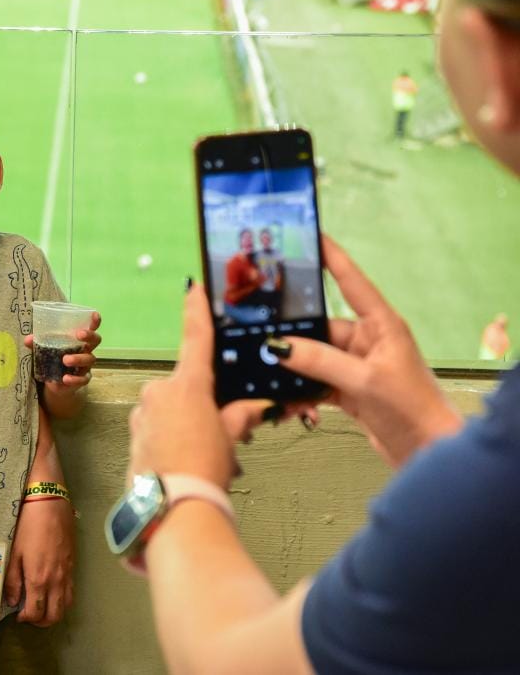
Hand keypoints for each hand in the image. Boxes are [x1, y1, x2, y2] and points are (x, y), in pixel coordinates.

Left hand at [4, 497, 74, 626]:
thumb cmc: (28, 525)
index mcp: (38, 579)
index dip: (26, 619)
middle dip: (41, 621)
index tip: (18, 615)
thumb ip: (12, 580)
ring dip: (54, 612)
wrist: (50, 503)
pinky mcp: (73, 564)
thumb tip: (12, 601)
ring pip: (66, 606)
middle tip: (30, 615)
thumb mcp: (14, 552)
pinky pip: (71, 591)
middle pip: (55, 615)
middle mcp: (56, 581)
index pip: (36, 612)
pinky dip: (63, 599)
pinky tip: (52, 590)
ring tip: (41, 605)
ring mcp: (67, 573)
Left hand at [25, 312, 101, 389]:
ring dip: (78, 358)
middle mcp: (86, 350)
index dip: (94, 321)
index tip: (94, 315)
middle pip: (95, 340)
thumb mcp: (45, 350)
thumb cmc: (55, 359)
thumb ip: (37, 344)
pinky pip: (83, 379)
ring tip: (65, 360)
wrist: (56, 384)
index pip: (91, 328)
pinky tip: (65, 379)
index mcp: (79, 340)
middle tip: (79, 334)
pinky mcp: (82, 379)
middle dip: (89, 336)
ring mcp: (86, 365)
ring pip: (89, 359)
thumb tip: (28, 339)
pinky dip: (75, 379)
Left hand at [128, 284, 241, 487]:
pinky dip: (173, 442)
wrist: (172, 509)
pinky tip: (187, 464)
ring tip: (207, 457)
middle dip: (203, 407)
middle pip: (185, 387)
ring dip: (188, 427)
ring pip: (170, 411)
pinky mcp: (132, 436)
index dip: (195, 310)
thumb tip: (255, 408)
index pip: (195, 338)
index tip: (192, 287)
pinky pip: (157, 430)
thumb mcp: (231, 438)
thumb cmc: (204, 467)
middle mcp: (158, 392)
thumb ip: (241, 416)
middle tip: (222, 435)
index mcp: (186, 384)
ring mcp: (142, 414)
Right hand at [270, 235, 461, 467]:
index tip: (310, 237)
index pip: (350, 282)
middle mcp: (368, 340)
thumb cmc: (410, 407)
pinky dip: (301, 391)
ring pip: (314, 358)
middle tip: (261, 332)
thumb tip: (279, 347)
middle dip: (293, 335)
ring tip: (268, 374)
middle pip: (321, 327)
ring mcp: (357, 366)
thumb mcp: (363, 380)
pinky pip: (316, 381)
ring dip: (295, 370)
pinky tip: (286, 400)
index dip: (330, 257)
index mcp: (380, 324)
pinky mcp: (349, 390)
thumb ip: (319, 361)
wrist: (426, 451)